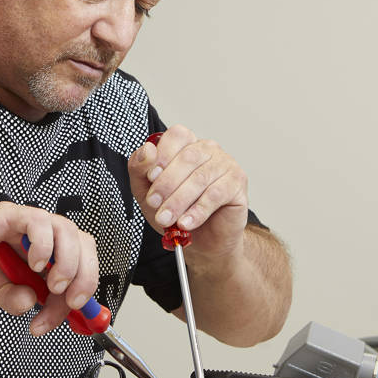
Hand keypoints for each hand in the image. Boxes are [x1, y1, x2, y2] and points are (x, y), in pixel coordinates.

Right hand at [0, 201, 99, 334]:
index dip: (82, 292)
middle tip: (72, 302)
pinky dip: (44, 245)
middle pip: (84, 247)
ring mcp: (28, 223)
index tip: (76, 316)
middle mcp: (41, 236)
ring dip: (68, 264)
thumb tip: (29, 304)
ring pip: (69, 232)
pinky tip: (33, 264)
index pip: (78, 267)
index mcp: (43, 254)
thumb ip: (14, 299)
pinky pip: (40, 223)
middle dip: (85, 278)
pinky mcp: (12, 214)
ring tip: (54, 286)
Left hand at [128, 125, 249, 263]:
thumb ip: (140, 170)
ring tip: (166, 219)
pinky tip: (187, 223)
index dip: (162, 155)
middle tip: (154, 204)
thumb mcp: (147, 192)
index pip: (177, 135)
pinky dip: (198, 211)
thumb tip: (147, 150)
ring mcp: (225, 164)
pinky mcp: (238, 183)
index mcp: (186, 145)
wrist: (203, 241)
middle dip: (166, 183)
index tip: (150, 177)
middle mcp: (208, 150)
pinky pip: (216, 194)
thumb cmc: (176, 212)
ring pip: (200, 177)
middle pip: (188, 157)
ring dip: (179, 201)